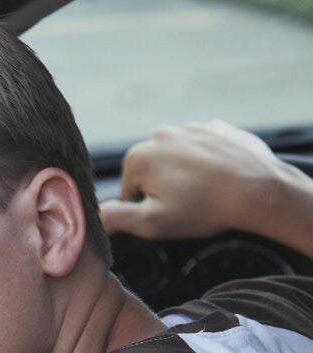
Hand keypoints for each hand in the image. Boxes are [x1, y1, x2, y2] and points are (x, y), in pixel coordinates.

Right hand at [101, 120, 288, 239]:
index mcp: (138, 158)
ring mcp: (190, 127)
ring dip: (185, 176)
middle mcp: (160, 135)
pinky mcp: (217, 128)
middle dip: (164, 188)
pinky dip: (207, 164)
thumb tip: (93, 215)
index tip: (168, 214)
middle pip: (152, 172)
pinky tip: (221, 179)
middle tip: (188, 205)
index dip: (146, 208)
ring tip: (206, 193)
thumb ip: (116, 218)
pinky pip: (202, 149)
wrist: (259, 189)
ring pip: (177, 160)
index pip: (130, 191)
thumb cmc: (203, 209)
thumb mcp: (152, 224)